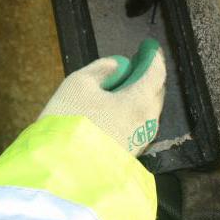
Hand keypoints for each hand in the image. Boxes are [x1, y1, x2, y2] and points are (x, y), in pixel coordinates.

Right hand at [40, 38, 165, 155]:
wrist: (62, 173)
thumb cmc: (71, 121)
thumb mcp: (78, 84)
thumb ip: (101, 69)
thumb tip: (118, 66)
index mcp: (140, 101)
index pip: (156, 72)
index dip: (153, 56)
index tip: (149, 47)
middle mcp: (148, 122)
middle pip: (154, 92)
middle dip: (146, 76)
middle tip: (134, 65)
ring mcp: (140, 141)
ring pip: (146, 110)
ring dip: (137, 95)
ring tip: (120, 86)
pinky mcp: (130, 154)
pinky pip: (136, 125)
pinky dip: (130, 111)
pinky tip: (114, 108)